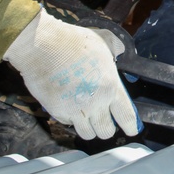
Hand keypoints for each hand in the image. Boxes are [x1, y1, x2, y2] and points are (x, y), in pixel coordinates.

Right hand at [3, 8, 139, 140]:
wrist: (42, 46)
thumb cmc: (73, 41)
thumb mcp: (103, 40)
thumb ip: (115, 48)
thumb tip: (120, 50)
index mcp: (111, 86)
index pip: (126, 116)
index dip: (130, 126)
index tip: (131, 130)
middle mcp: (96, 102)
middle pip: (106, 131)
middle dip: (107, 128)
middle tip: (104, 122)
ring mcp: (76, 110)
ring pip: (87, 134)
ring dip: (89, 128)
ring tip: (88, 119)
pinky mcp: (58, 111)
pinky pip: (68, 123)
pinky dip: (71, 119)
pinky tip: (70, 107)